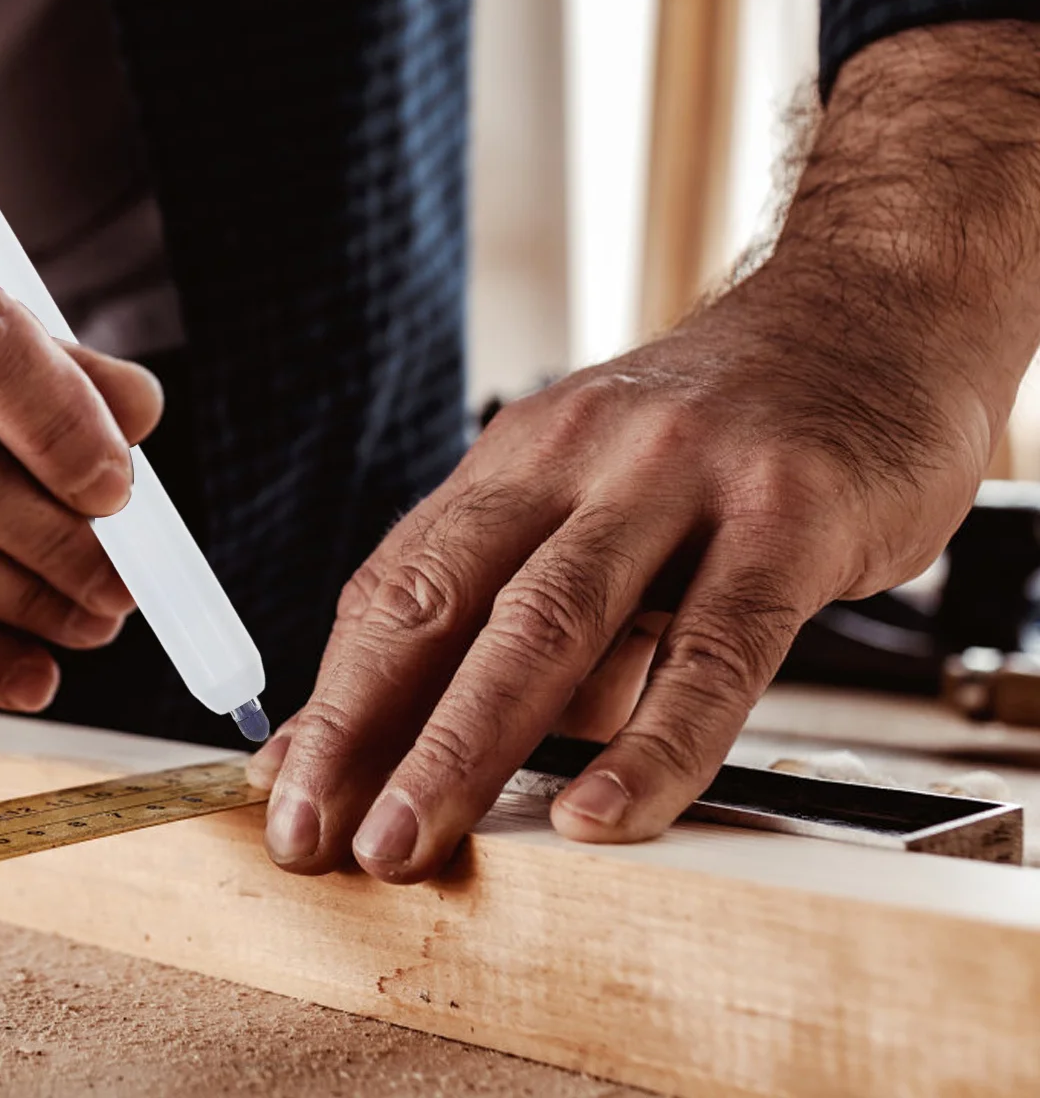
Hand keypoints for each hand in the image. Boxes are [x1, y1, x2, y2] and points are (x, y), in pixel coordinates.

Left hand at [252, 22, 1039, 880]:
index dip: (332, 695)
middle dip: (357, 726)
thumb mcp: (601, 487)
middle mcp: (576, 456)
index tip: (286, 788)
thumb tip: (447, 733)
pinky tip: (597, 814)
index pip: (397, 585)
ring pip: (548, 624)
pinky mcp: (787, 516)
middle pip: (439, 600)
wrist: (870, 314)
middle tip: (305, 831)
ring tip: (404, 841)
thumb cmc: (727, 428)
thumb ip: (534, 597)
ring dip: (459, 745)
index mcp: (518, 458)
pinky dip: (648, 744)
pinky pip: (709, 650)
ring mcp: (678, 479)